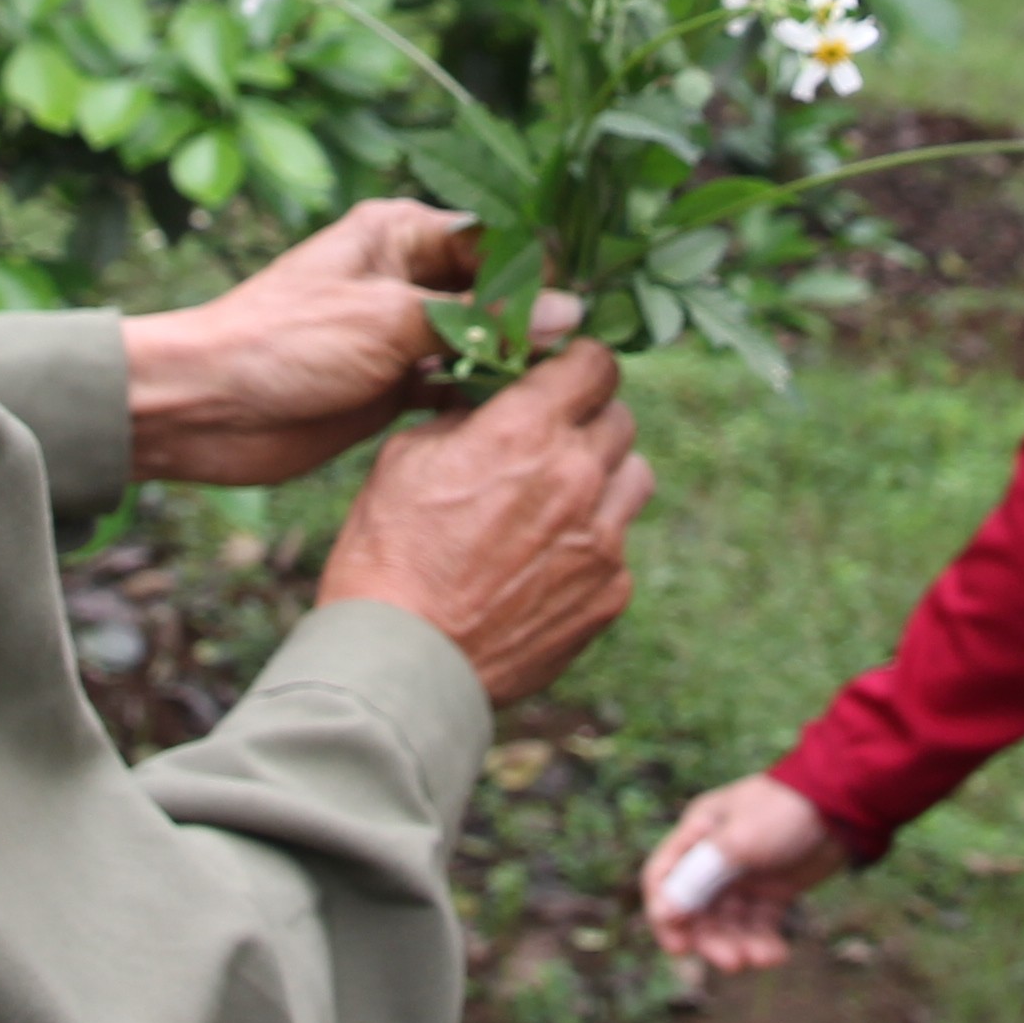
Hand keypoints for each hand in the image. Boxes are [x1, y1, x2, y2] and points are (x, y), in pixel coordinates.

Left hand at [130, 200, 573, 486]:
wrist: (203, 408)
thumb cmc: (283, 344)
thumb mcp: (387, 321)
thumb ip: (478, 319)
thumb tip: (567, 315)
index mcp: (398, 233)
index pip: (494, 238)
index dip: (541, 271)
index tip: (586, 308)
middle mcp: (404, 275)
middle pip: (495, 291)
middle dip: (534, 322)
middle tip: (583, 359)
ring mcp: (399, 332)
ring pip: (479, 342)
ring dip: (511, 365)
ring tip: (557, 392)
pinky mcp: (391, 384)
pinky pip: (454, 385)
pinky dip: (479, 400)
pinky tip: (511, 420)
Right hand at [317, 341, 651, 702]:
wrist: (403, 659)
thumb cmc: (388, 553)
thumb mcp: (407, 456)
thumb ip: (467, 417)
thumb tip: (495, 401)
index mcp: (525, 429)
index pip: (596, 363)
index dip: (580, 366)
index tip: (565, 378)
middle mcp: (576, 475)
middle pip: (620, 418)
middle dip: (587, 422)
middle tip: (550, 443)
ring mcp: (602, 538)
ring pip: (634, 478)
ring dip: (604, 477)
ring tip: (558, 501)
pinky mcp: (610, 592)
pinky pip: (620, 545)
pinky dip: (592, 543)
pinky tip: (545, 562)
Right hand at [639, 773, 853, 971]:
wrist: (844, 805)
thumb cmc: (784, 811)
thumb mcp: (738, 840)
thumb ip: (700, 875)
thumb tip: (665, 910)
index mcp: (698, 834)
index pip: (663, 878)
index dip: (664, 914)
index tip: (679, 948)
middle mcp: (715, 857)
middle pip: (696, 909)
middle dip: (711, 939)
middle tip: (733, 962)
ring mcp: (744, 875)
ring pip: (728, 922)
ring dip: (740, 944)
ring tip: (762, 959)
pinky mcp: (773, 889)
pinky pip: (758, 924)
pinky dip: (763, 941)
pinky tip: (777, 954)